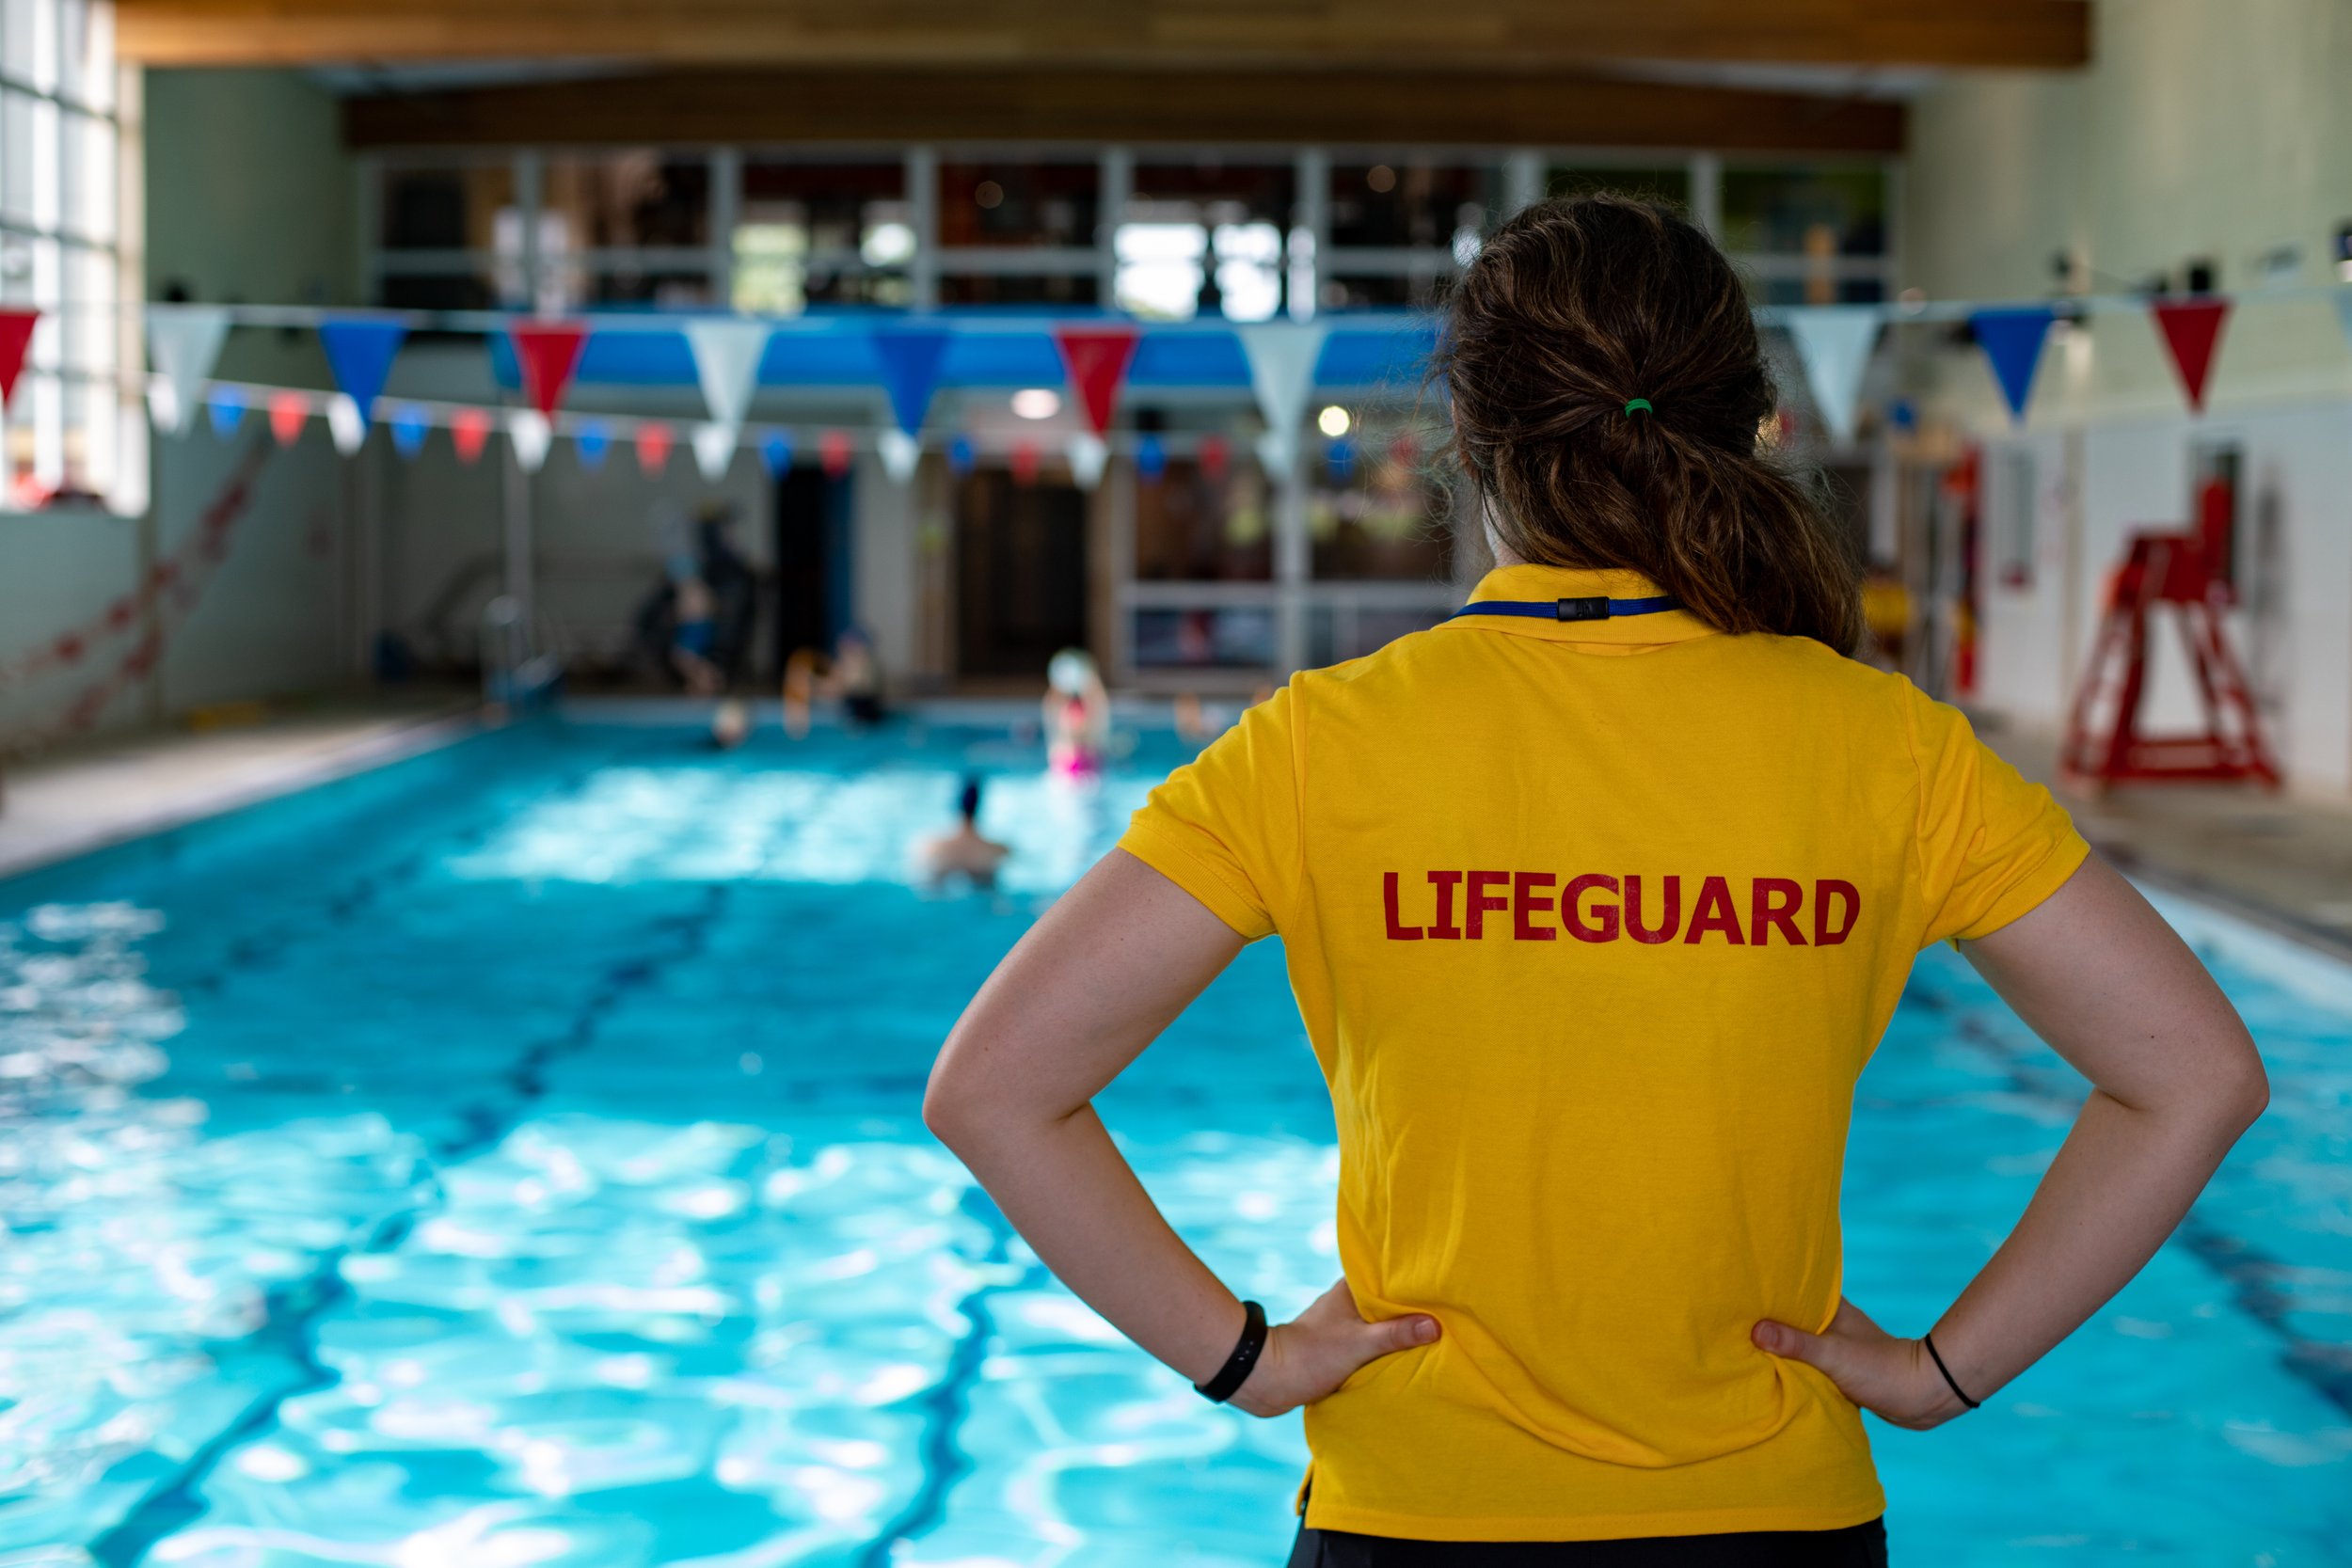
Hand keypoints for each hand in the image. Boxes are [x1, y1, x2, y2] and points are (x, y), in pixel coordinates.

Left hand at [1229, 1278, 1439, 1417]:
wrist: (1270, 1378)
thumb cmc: (1312, 1355)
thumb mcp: (1359, 1344)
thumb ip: (1396, 1334)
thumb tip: (1436, 1325)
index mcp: (1351, 1289)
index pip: (1389, 1274)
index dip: (1414, 1278)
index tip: (1442, 1283)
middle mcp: (1347, 1301)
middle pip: (1388, 1300)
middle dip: (1412, 1307)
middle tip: (1447, 1312)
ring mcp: (1342, 1323)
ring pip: (1379, 1322)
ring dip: (1398, 1329)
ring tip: (1433, 1334)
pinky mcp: (1338, 1345)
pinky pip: (1371, 1341)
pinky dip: (1385, 1346)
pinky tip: (1405, 1354)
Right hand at [1752, 1297, 1971, 1430]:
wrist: (1922, 1397)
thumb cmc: (1880, 1369)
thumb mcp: (1834, 1356)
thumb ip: (1797, 1343)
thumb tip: (1755, 1330)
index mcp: (1830, 1308)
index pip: (1791, 1291)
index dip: (1766, 1291)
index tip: (1736, 1291)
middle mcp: (1831, 1324)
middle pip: (1791, 1318)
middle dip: (1766, 1320)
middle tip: (1730, 1322)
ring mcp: (1836, 1347)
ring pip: (1799, 1342)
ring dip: (1780, 1347)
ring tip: (1744, 1348)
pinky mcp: (1840, 1370)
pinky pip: (1808, 1364)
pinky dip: (1794, 1366)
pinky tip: (1774, 1373)